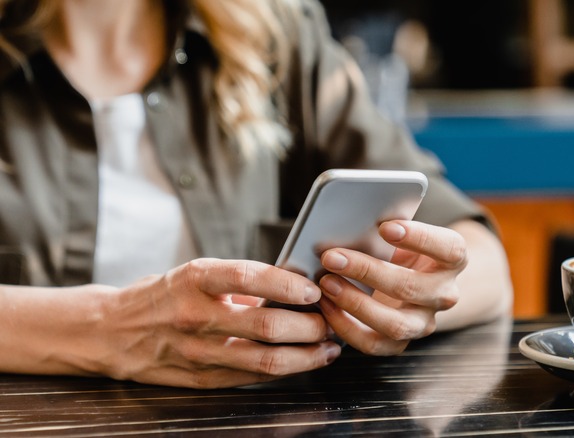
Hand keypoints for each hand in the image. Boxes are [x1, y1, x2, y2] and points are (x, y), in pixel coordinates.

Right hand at [96, 258, 340, 387]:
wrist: (111, 332)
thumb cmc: (162, 296)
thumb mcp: (194, 275)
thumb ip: (240, 281)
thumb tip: (294, 284)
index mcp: (194, 280)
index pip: (248, 277)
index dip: (287, 284)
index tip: (313, 288)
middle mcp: (196, 316)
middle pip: (267, 325)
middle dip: (310, 325)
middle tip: (329, 319)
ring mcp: (199, 352)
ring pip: (266, 359)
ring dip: (308, 354)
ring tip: (330, 346)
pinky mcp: (202, 379)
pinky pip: (254, 377)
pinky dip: (287, 370)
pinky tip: (306, 361)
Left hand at [318, 220, 466, 354]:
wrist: (413, 280)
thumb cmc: (402, 249)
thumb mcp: (403, 233)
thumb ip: (389, 227)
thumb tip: (352, 221)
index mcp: (453, 260)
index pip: (448, 249)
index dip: (419, 238)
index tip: (385, 227)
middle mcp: (444, 294)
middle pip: (412, 287)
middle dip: (367, 271)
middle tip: (332, 257)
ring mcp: (424, 322)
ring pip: (395, 324)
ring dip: (356, 303)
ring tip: (327, 283)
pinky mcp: (401, 342)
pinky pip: (374, 343)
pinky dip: (346, 327)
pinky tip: (328, 306)